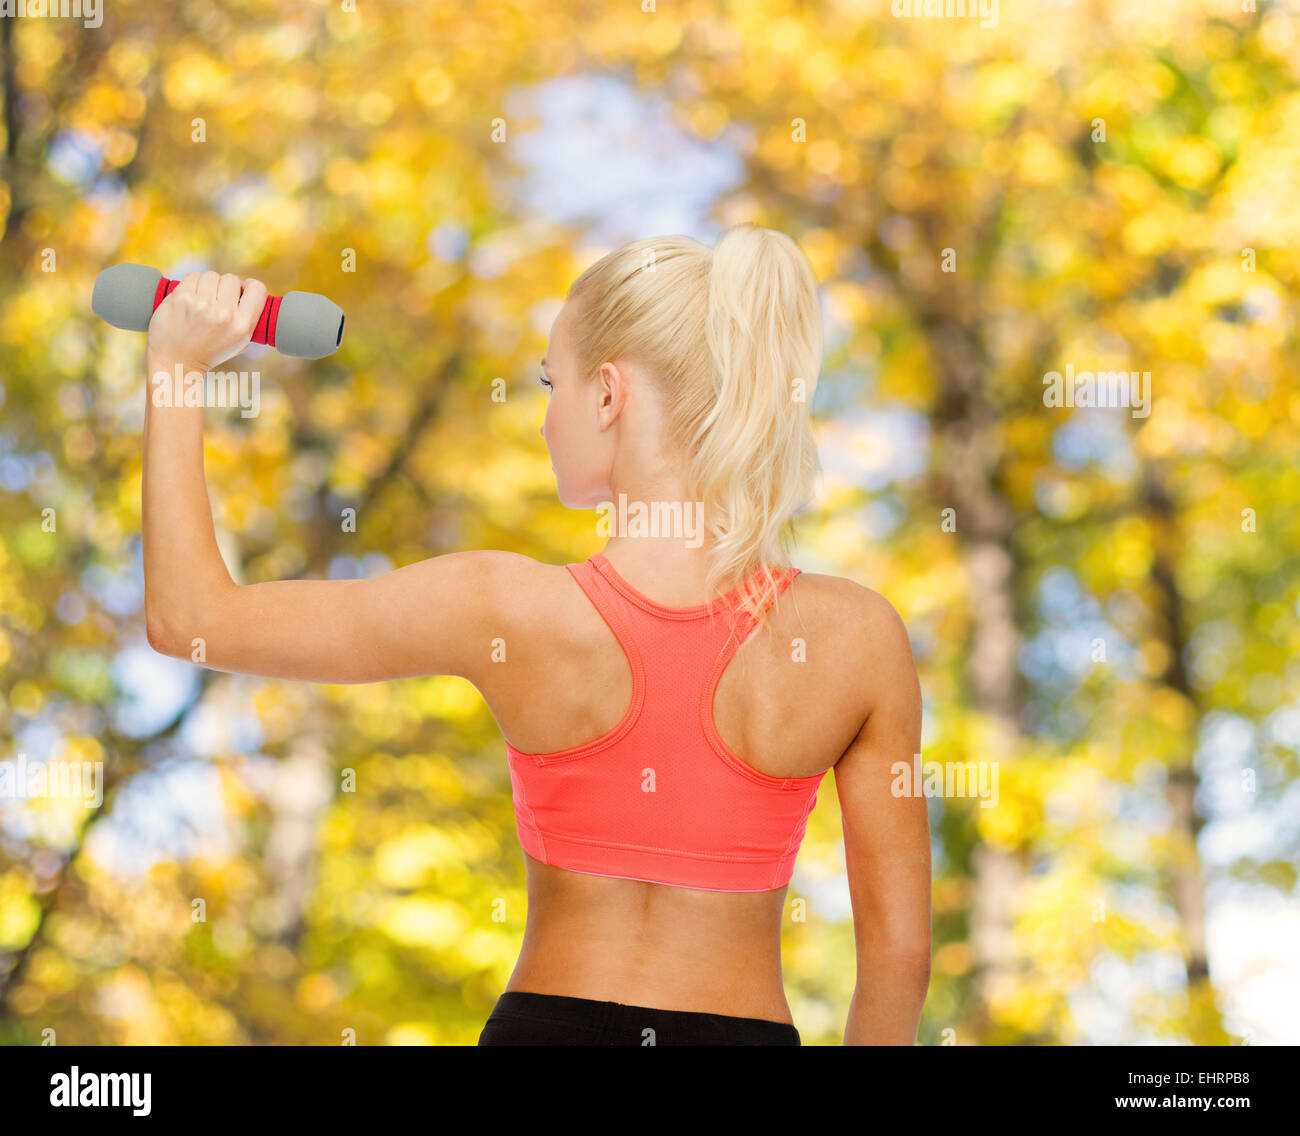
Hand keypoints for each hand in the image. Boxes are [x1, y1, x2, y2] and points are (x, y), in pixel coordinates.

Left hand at [146, 270, 269, 369]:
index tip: (241, 291)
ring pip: (212, 276)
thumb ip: (249, 319)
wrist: (176, 362)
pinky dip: (192, 284)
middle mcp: (224, 314)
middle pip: (232, 279)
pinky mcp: (181, 297)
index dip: (249, 287)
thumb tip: (248, 293)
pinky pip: (193, 276)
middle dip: (224, 287)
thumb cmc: (209, 352)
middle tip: (216, 301)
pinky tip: (190, 298)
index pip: (258, 288)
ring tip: (201, 301)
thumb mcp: (240, 342)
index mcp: (243, 325)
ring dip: (207, 285)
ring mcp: (202, 304)